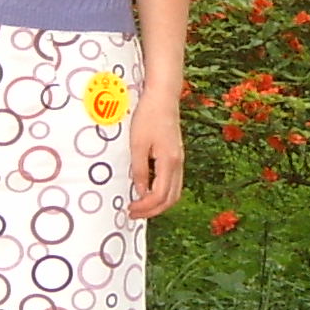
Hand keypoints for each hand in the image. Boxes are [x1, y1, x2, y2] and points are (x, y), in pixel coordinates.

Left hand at [127, 96, 182, 219]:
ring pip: (175, 192)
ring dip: (159, 203)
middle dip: (153, 210)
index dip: (145, 207)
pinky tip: (149, 190)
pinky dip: (163, 192)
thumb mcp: (137, 144)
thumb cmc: (148, 116)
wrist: (163, 96)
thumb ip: (139, 169)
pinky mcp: (176, 155)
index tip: (130, 209)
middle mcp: (178, 164)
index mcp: (169, 162)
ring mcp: (179, 160)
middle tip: (134, 213)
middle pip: (171, 198)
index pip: (159, 195)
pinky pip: (173, 182)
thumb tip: (140, 191)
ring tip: (141, 206)